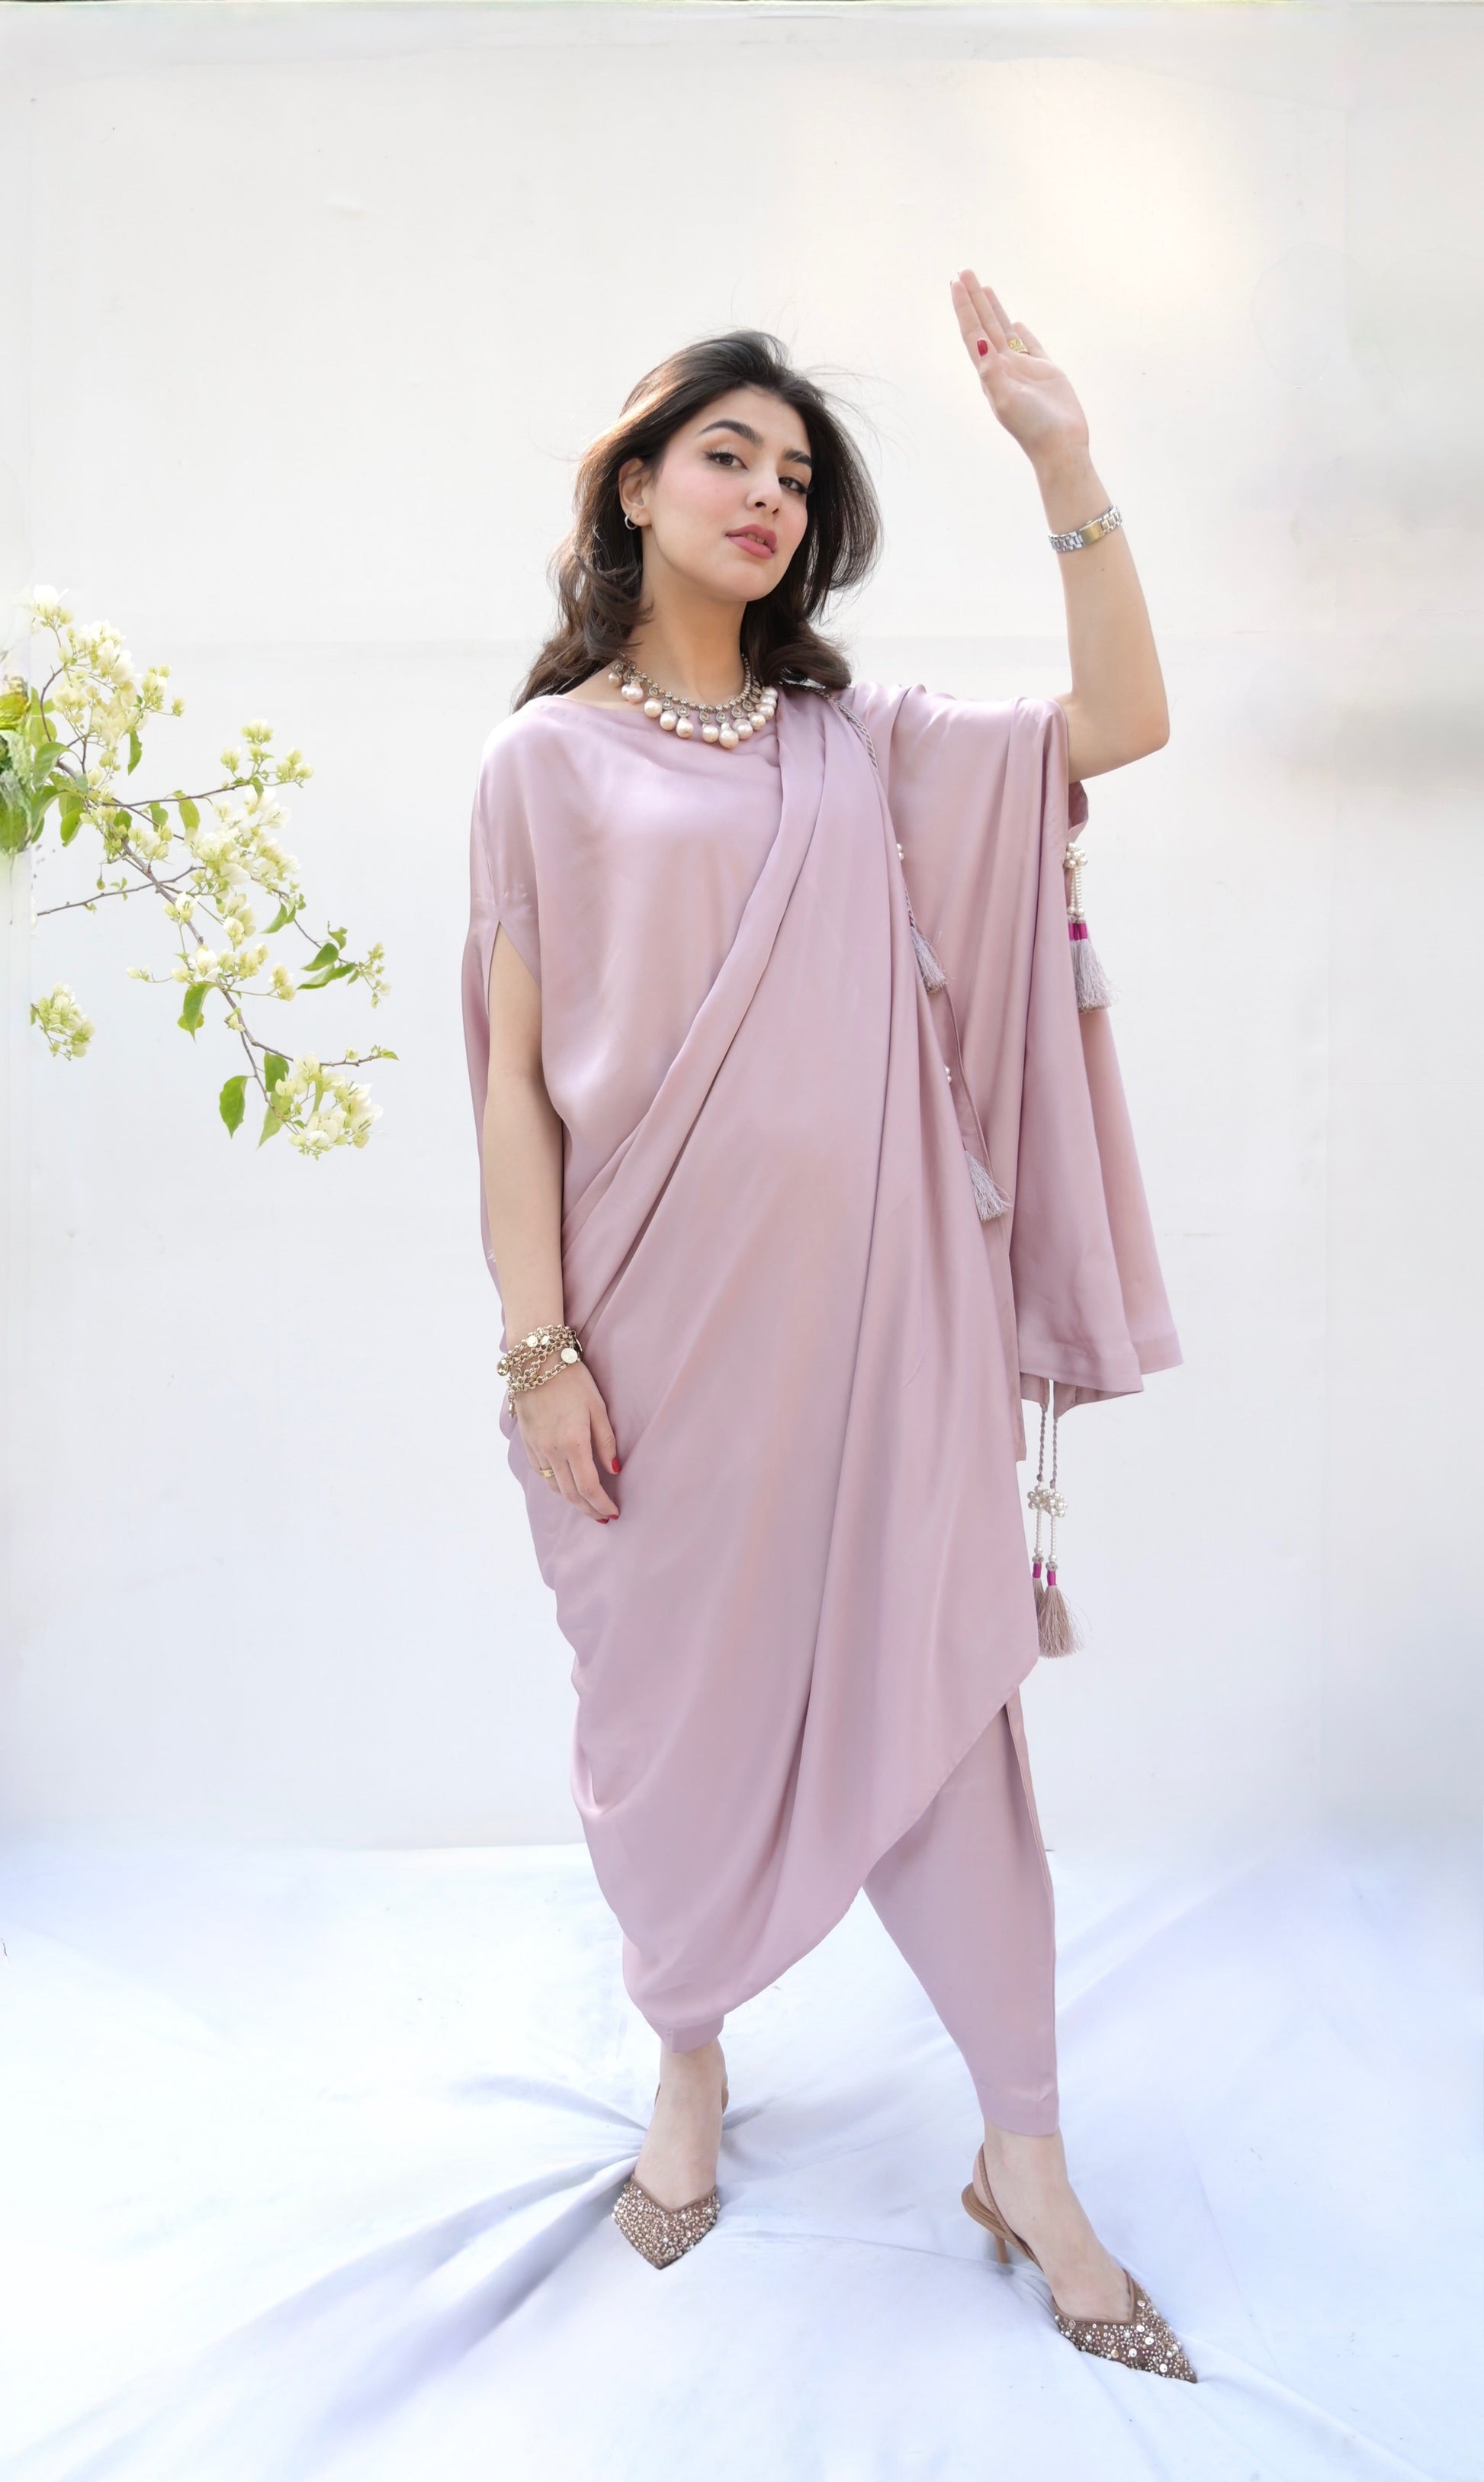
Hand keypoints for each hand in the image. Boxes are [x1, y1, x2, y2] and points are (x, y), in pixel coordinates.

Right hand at [515, 1360, 619, 1521]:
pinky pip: (542, 1473)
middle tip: (602, 1518)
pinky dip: (555, 1485)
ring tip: (586, 1506)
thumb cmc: (573, 1379)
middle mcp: (552, 1451)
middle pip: (570, 1493)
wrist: (535, 1362)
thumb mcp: (598, 1407)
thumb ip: (606, 1442)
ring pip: (554, 1486)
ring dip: (571, 1501)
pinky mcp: (527, 1442)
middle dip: (588, 1509)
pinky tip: (564, 1485)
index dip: (601, 1504)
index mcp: (573, 1443)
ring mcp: (537, 1448)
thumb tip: (614, 1470)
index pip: (588, 1487)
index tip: (613, 1513)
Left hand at [949, 269, 1090, 470]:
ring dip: (993, 309)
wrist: (1060, 446)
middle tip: (963, 271)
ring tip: (984, 286)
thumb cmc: (1032, 427)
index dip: (963, 308)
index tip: (955, 283)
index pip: (972, 332)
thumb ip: (991, 372)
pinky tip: (1014, 322)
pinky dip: (1020, 332)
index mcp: (990, 373)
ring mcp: (1024, 369)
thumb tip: (978, 342)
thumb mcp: (1006, 400)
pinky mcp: (1045, 372)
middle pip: (984, 325)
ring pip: (1004, 330)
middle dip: (973, 299)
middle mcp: (1003, 368)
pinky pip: (1030, 345)